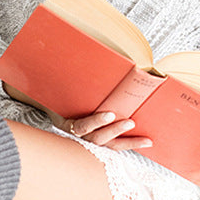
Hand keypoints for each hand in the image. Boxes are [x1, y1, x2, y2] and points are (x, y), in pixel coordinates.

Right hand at [1, 83, 151, 152]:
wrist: (53, 110)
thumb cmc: (58, 98)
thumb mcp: (60, 90)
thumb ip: (69, 80)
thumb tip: (75, 53)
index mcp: (66, 124)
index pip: (80, 127)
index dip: (95, 122)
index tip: (110, 113)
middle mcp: (77, 137)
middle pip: (96, 138)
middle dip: (113, 130)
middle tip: (129, 122)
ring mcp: (88, 143)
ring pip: (108, 146)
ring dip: (128, 142)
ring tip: (146, 140)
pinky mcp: (99, 144)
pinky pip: (114, 147)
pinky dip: (130, 144)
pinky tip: (146, 142)